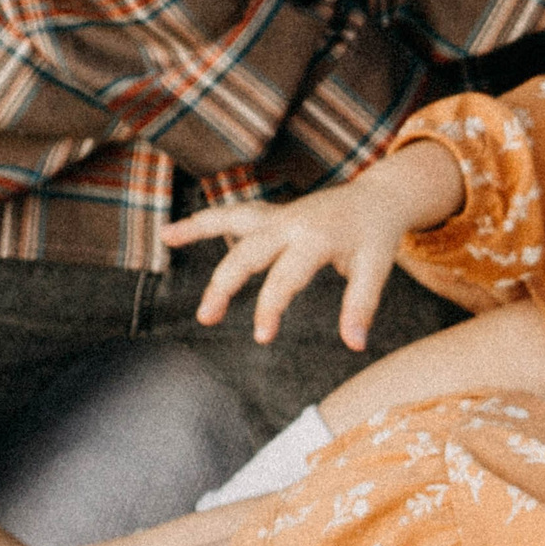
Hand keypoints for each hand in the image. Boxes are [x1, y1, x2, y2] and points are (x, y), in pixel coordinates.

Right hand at [162, 143, 465, 348]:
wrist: (378, 200)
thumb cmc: (376, 237)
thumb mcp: (376, 269)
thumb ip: (361, 305)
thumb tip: (355, 345)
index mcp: (315, 238)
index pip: (285, 278)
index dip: (271, 308)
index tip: (262, 338)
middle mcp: (290, 222)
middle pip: (247, 253)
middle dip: (223, 285)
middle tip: (206, 318)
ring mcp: (277, 215)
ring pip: (231, 221)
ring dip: (198, 230)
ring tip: (166, 238)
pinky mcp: (271, 214)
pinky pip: (232, 215)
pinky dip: (205, 221)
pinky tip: (174, 232)